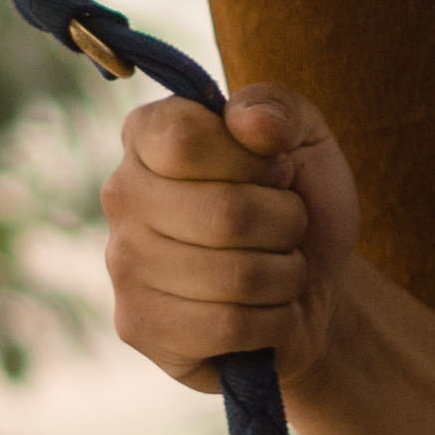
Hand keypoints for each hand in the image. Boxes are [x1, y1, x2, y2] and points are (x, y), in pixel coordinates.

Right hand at [102, 88, 361, 393]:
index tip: (275, 168)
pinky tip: (265, 310)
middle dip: (287, 223)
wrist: (314, 285)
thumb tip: (248, 121)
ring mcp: (122, 264)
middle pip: (225, 214)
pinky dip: (272, 321)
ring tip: (280, 266)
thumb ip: (278, 108)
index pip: (187, 139)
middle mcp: (121, 194)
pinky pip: (227, 326)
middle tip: (288, 225)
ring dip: (286, 274)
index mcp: (148, 134)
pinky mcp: (138, 326)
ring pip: (234, 276)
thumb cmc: (301, 200)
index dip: (254, 160)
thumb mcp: (306, 136)